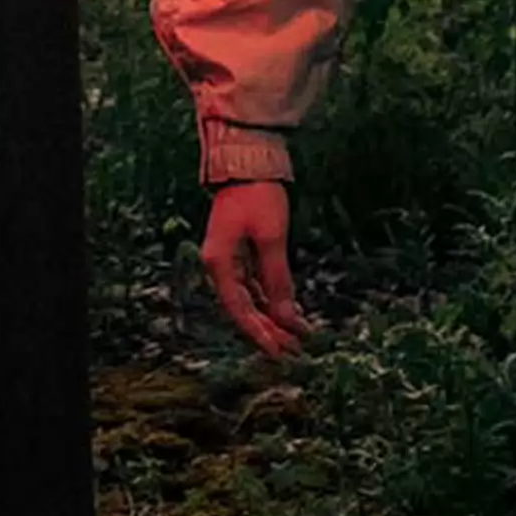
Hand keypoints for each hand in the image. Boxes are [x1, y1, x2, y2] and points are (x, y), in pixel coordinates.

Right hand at [197, 181, 313, 359]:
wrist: (247, 162)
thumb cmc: (256, 196)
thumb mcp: (271, 239)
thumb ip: (278, 280)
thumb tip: (287, 319)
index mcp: (219, 263)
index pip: (239, 310)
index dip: (260, 334)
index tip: (280, 353)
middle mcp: (219, 266)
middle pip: (244, 308)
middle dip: (270, 330)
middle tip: (296, 350)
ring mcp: (229, 259)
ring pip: (251, 298)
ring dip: (273, 317)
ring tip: (296, 337)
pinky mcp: (240, 252)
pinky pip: (255, 284)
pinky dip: (272, 298)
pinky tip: (289, 311)